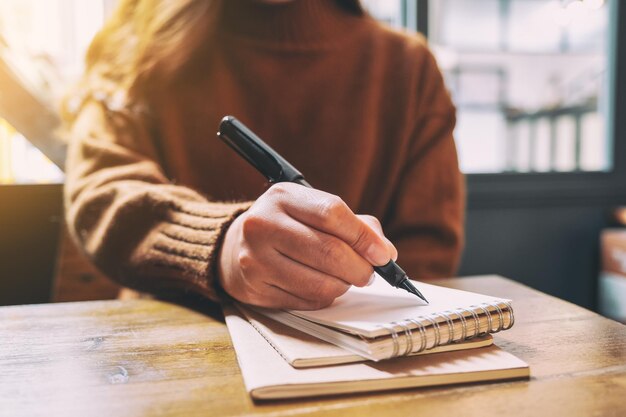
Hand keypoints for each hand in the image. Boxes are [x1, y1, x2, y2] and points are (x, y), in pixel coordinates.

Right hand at [218, 183, 396, 309]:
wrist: (234, 246)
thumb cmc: (286, 226)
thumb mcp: (313, 210)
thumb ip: (355, 225)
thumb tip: (385, 253)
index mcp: (282, 197)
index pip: (331, 213)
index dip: (364, 237)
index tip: (383, 255)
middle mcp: (263, 224)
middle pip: (329, 252)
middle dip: (360, 268)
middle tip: (369, 273)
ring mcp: (255, 258)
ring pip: (320, 283)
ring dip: (343, 286)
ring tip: (343, 279)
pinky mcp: (255, 288)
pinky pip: (306, 301)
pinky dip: (323, 297)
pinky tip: (319, 286)